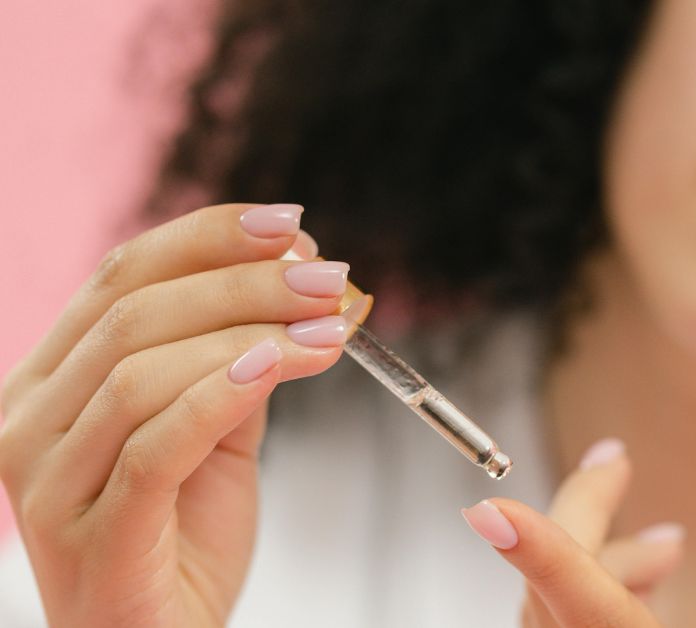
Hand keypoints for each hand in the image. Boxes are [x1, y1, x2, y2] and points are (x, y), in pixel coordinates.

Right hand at [0, 204, 350, 626]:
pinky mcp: (91, 535)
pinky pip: (154, 446)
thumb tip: (298, 277)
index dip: (208, 238)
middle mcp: (27, 421)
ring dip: (250, 333)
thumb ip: (237, 358)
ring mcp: (46, 482)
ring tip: (330, 328)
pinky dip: (219, 394)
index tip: (291, 223)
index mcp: (49, 381)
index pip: (120, 277)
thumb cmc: (185, 537)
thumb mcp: (215, 430)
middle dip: (243, 281)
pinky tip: (279, 365)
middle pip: (133, 313)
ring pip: (142, 370)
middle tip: (327, 276)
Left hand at [461, 439, 695, 626]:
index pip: (582, 606)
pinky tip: (642, 590)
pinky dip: (589, 598)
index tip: (491, 512)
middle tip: (615, 463)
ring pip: (550, 614)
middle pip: (553, 596)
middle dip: (584, 519)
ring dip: (597, 562)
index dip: (538, 555)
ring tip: (668, 548)